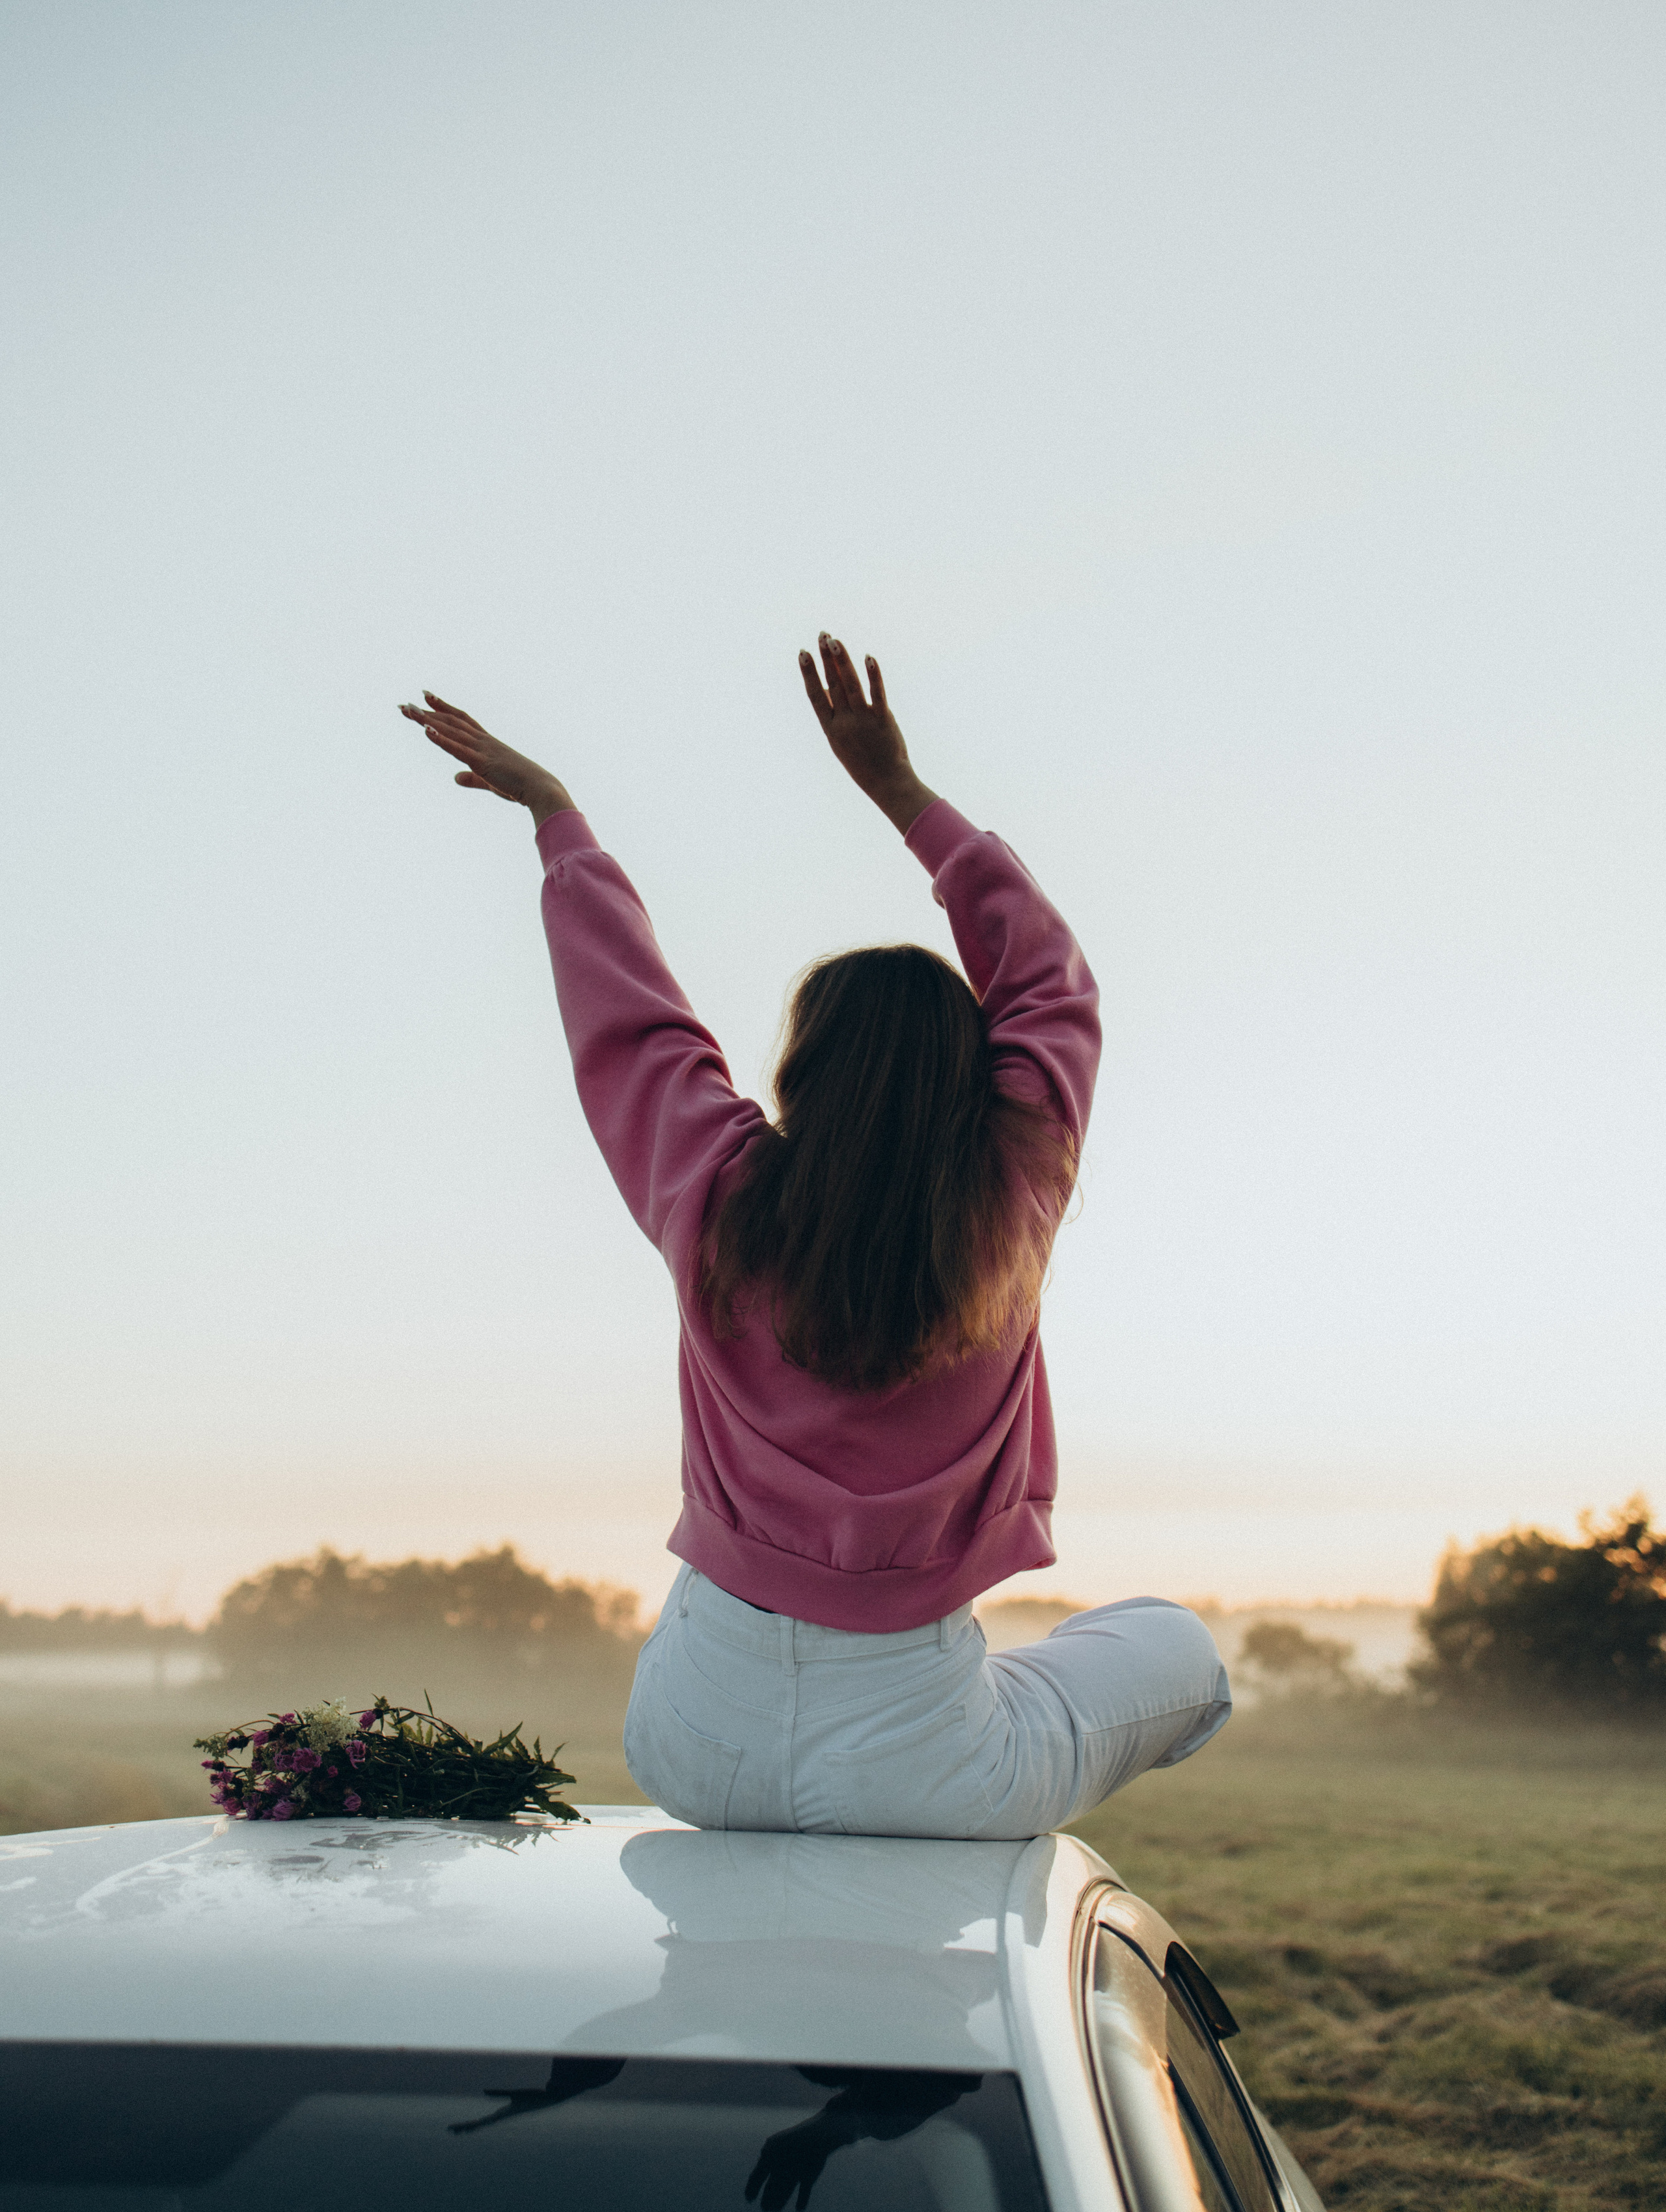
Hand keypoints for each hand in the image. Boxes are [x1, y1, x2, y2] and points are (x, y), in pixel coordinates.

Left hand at [400, 693, 574, 826]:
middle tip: (404, 705)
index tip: (426, 697)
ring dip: (426, 720)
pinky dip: (440, 738)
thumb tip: (455, 778)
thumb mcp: (491, 782)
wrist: (541, 788)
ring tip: (407, 710)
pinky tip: (425, 730)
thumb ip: (472, 779)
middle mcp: (483, 741)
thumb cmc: (521, 786)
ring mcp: (482, 749)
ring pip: (450, 730)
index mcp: (487, 743)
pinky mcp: (482, 762)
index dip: (443, 708)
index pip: (461, 720)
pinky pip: (457, 748)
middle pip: (450, 721)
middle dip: (426, 712)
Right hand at [798, 635, 936, 833]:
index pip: (816, 695)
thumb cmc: (862, 762)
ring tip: (836, 641)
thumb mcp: (841, 741)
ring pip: (851, 685)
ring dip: (843, 661)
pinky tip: (869, 657)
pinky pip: (877, 694)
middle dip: (826, 658)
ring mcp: (863, 721)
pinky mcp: (883, 719)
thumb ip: (834, 714)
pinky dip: (873, 675)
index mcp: (831, 729)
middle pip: (833, 684)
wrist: (886, 782)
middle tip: (822, 634)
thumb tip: (828, 687)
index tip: (803, 652)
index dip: (808, 673)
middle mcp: (844, 723)